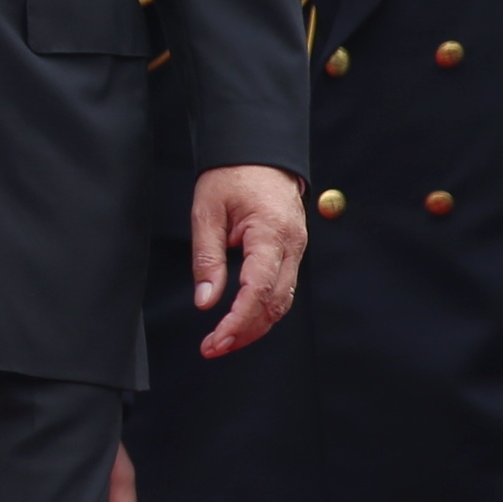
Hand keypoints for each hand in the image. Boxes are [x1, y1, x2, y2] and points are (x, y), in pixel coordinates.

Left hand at [190, 164, 306, 357]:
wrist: (259, 154)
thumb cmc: (231, 176)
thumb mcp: (206, 211)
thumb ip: (207, 258)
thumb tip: (206, 300)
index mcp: (271, 234)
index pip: (258, 289)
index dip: (239, 320)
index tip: (217, 339)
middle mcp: (292, 246)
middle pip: (275, 303)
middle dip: (246, 331)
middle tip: (213, 347)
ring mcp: (296, 250)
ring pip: (281, 301)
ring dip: (255, 326)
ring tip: (223, 341)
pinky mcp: (292, 252)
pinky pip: (281, 289)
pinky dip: (263, 310)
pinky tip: (242, 321)